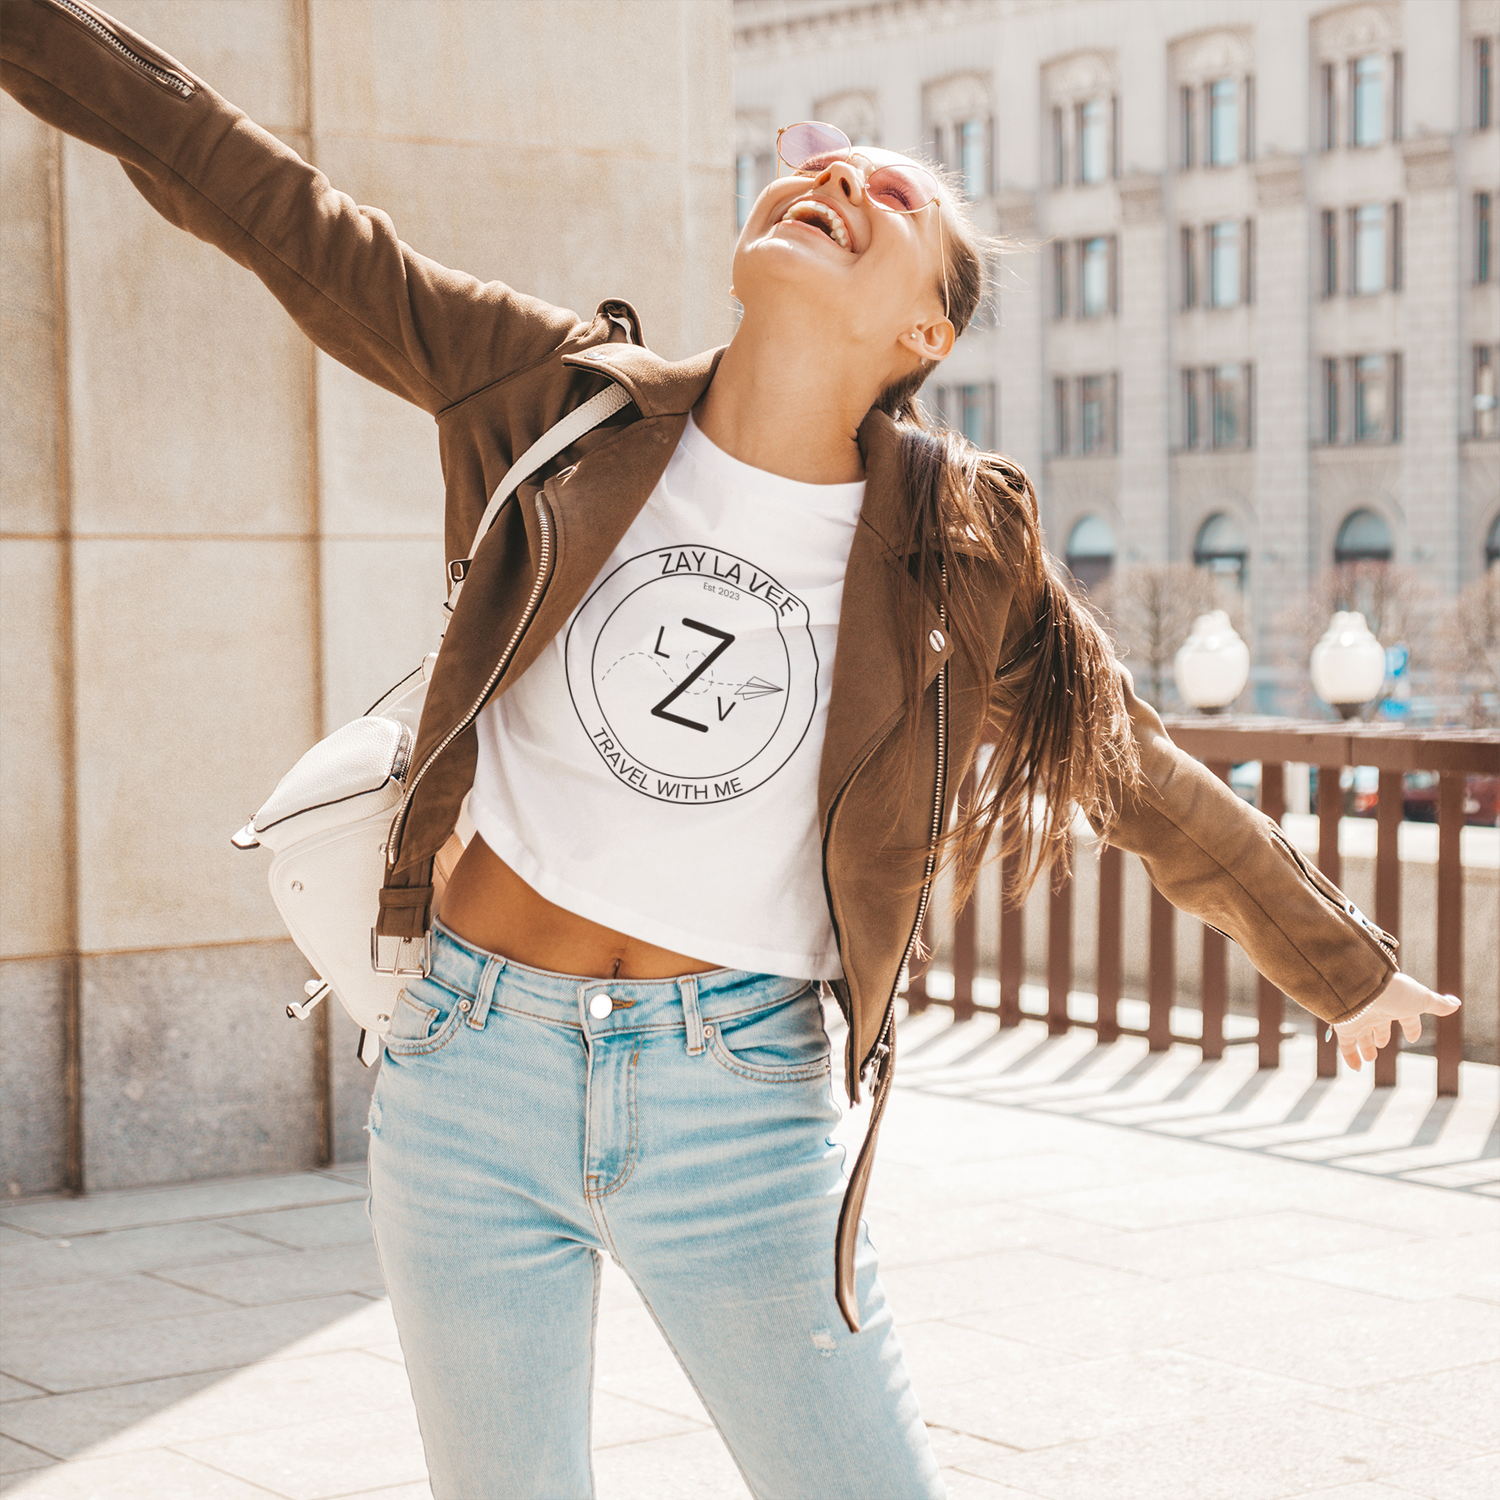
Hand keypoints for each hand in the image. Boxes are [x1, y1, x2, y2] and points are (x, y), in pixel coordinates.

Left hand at [1332, 973, 1460, 1070]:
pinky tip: (1356, 1068)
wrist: (1362, 987)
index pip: (1405, 1017)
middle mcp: (1377, 1010)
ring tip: (1370, 1057)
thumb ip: (1437, 1004)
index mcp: (1397, 1003)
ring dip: (1366, 1047)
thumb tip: (1456, 1004)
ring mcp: (1359, 1018)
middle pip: (1379, 1025)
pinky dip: (1351, 1057)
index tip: (1412, 1037)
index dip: (1411, 1027)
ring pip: (1362, 1036)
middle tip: (1382, 1045)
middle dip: (1381, 1035)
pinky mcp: (1344, 1027)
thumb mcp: (1421, 999)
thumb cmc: (1395, 992)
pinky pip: (1346, 1046)